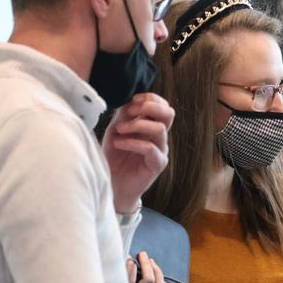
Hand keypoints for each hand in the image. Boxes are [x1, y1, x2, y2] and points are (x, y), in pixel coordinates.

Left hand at [102, 93, 173, 214]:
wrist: (112, 185)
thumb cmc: (113, 158)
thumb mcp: (115, 132)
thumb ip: (123, 117)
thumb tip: (128, 102)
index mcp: (151, 125)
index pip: (161, 105)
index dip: (149, 98)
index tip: (132, 100)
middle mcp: (159, 136)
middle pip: (169, 113)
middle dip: (151, 107)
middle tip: (131, 111)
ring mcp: (160, 150)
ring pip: (160, 129)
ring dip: (138, 125)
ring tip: (119, 130)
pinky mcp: (157, 164)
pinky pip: (150, 148)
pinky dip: (133, 143)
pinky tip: (118, 144)